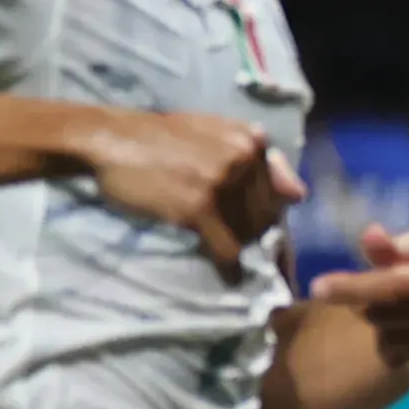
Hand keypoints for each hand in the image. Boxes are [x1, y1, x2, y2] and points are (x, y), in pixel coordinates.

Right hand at [67, 106, 296, 268]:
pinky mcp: (199, 207)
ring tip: (215, 242)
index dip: (263, 210)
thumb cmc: (157, 138)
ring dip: (236, 244)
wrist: (108, 140)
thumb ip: (257, 160)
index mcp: (251, 140)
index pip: (278, 190)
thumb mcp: (213, 134)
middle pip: (266, 213)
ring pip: (249, 232)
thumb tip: (300, 195)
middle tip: (225, 233)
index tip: (249, 221)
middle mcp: (244, 159)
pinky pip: (227, 248)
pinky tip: (226, 274)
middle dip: (250, 229)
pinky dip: (228, 266)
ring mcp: (222, 183)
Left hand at [309, 222, 408, 379]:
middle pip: (394, 318)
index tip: (317, 288)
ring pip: (402, 346)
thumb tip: (370, 234)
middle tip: (375, 303)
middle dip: (372, 310)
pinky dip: (404, 356)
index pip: (398, 284)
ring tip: (394, 322)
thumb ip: (392, 246)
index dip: (356, 286)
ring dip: (386, 335)